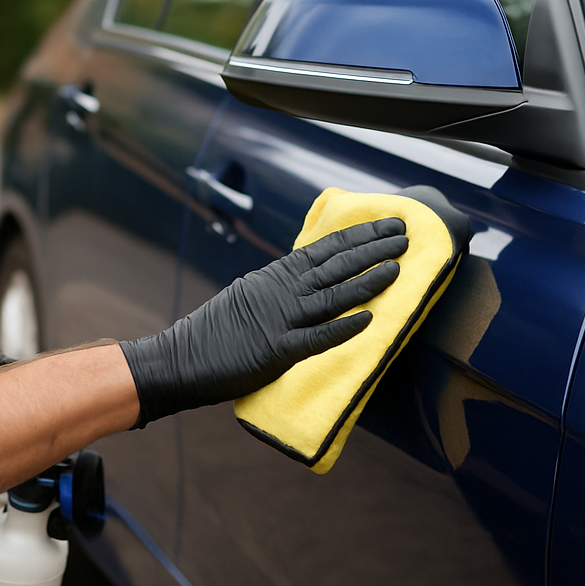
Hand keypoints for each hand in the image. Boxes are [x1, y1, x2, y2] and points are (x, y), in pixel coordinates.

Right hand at [119, 218, 407, 426]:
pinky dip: (343, 328)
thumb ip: (279, 286)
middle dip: (373, 250)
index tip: (387, 225)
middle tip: (404, 236)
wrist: (180, 360)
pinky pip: (316, 338)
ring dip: (366, 281)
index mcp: (274, 277)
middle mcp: (279, 292)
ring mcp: (279, 320)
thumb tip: (310, 278)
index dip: (359, 236)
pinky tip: (369, 319)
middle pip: (334, 266)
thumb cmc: (215, 332)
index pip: (325, 249)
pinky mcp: (276, 352)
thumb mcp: (248, 294)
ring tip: (397, 268)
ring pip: (332, 296)